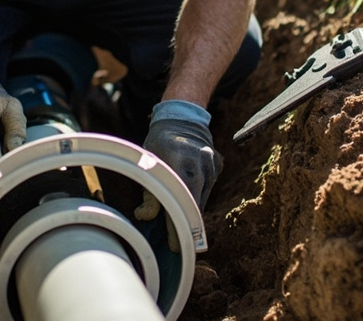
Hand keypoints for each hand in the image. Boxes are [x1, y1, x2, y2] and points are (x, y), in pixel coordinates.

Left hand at [134, 100, 221, 251]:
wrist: (182, 118)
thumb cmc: (159, 143)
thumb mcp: (147, 164)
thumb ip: (148, 192)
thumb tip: (145, 218)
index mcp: (179, 161)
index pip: (180, 203)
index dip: (177, 227)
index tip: (175, 245)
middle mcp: (199, 163)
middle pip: (195, 205)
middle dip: (186, 223)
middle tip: (177, 240)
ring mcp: (211, 164)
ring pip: (202, 198)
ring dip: (191, 207)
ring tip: (179, 214)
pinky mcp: (217, 165)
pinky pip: (207, 187)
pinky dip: (197, 193)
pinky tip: (188, 189)